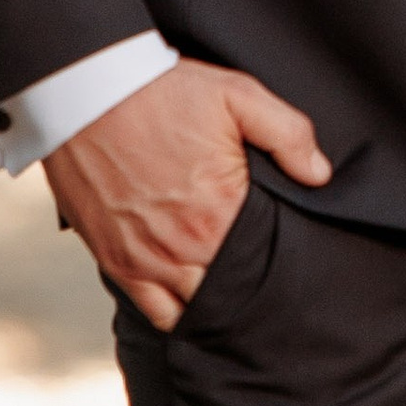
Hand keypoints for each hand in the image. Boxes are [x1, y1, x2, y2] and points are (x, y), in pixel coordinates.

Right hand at [42, 57, 329, 331]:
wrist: (85, 91)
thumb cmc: (162, 92)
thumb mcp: (238, 94)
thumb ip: (288, 134)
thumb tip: (320, 175)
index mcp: (220, 211)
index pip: (266, 262)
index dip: (282, 262)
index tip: (293, 257)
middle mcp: (184, 246)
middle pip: (235, 291)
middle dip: (254, 287)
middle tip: (267, 277)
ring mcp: (147, 259)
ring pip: (198, 308)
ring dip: (218, 302)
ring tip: (235, 290)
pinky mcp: (116, 261)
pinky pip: (155, 312)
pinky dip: (177, 313)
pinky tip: (194, 299)